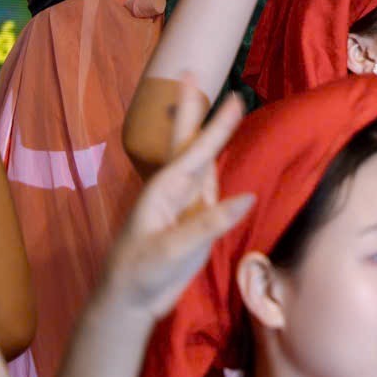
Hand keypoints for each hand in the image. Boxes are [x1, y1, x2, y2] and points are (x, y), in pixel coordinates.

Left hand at [95, 82, 253, 322]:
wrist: (130, 303)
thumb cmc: (141, 274)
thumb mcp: (172, 250)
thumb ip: (208, 224)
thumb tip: (246, 197)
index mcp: (164, 191)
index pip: (194, 151)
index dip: (215, 125)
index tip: (234, 97)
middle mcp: (174, 191)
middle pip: (187, 143)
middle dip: (193, 111)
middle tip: (190, 73)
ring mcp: (186, 205)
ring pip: (202, 162)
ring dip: (209, 134)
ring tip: (220, 106)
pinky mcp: (196, 221)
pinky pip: (211, 188)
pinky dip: (217, 165)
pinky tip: (219, 152)